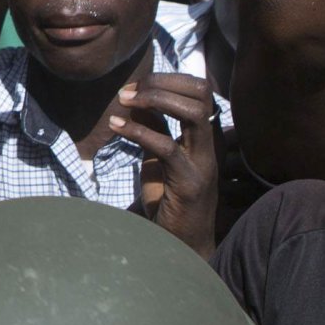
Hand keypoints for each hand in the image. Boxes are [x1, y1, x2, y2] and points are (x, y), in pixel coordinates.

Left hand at [115, 73, 219, 252]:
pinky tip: (115, 127)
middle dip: (162, 83)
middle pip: (201, 92)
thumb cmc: (171, 201)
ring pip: (193, 113)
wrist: (181, 245)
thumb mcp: (160, 158)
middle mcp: (209, 145)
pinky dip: (138, 132)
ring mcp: (203, 163)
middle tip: (128, 91)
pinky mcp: (189, 183)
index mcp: (204, 136)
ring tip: (124, 101)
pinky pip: (167, 147)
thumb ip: (156, 129)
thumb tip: (139, 100)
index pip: (200, 89)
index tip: (134, 86)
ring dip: (156, 100)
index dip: (168, 79)